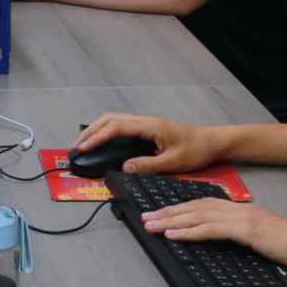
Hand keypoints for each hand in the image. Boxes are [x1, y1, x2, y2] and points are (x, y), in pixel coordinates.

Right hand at [72, 111, 225, 173]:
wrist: (211, 142)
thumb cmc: (196, 150)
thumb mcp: (174, 162)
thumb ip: (149, 165)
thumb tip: (125, 167)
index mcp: (149, 126)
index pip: (116, 127)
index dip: (97, 137)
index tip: (83, 148)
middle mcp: (144, 121)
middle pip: (109, 119)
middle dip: (90, 132)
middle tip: (76, 147)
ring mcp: (145, 123)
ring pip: (113, 121)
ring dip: (96, 130)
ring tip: (83, 145)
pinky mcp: (146, 129)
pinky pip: (120, 126)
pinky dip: (105, 132)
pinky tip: (101, 143)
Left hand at [142, 196, 286, 271]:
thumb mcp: (260, 238)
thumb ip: (241, 235)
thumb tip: (222, 240)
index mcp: (240, 210)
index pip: (202, 205)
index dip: (179, 208)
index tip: (160, 213)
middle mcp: (238, 208)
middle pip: (194, 207)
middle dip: (167, 212)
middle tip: (146, 218)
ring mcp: (242, 217)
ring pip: (198, 215)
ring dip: (171, 221)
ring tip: (152, 226)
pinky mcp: (246, 229)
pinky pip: (211, 229)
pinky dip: (189, 232)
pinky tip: (173, 235)